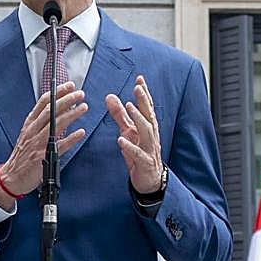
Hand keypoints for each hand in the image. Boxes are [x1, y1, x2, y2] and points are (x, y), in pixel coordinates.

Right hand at [0, 81, 87, 210]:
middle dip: (66, 100)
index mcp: (29, 124)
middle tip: (80, 94)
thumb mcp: (28, 134)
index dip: (57, 92)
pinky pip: (59, 145)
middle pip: (50, 110)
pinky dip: (71, 138)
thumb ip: (41, 123)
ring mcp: (37, 143)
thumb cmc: (22, 155)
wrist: (11, 176)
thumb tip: (59, 111)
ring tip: (83, 108)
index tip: (69, 86)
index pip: (43, 102)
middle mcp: (33, 131)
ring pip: (56, 124)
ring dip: (71, 115)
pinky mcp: (42, 156)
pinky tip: (80, 133)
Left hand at [105, 75, 162, 194]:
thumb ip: (120, 115)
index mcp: (147, 127)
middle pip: (149, 115)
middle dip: (143, 101)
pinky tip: (121, 140)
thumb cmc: (140, 154)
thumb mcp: (128, 132)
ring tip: (129, 107)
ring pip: (146, 131)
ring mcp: (149, 149)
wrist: (150, 181)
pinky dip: (129, 146)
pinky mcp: (144, 163)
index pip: (147, 107)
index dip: (144, 93)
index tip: (139, 79)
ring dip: (138, 118)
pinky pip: (137, 154)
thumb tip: (110, 96)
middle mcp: (150, 135)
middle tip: (137, 88)